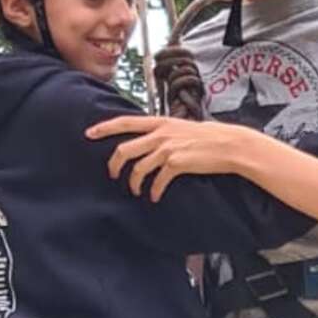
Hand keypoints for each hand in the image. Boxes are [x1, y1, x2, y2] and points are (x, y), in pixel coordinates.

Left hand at [86, 112, 244, 197]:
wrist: (229, 145)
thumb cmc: (208, 137)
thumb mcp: (182, 128)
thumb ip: (163, 132)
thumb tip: (149, 141)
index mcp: (160, 122)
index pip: (125, 121)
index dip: (105, 127)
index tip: (89, 134)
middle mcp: (160, 133)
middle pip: (124, 149)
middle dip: (114, 165)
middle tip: (113, 175)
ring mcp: (167, 148)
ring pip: (138, 168)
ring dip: (134, 182)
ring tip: (137, 190)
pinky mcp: (176, 163)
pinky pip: (156, 181)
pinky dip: (153, 191)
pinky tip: (154, 196)